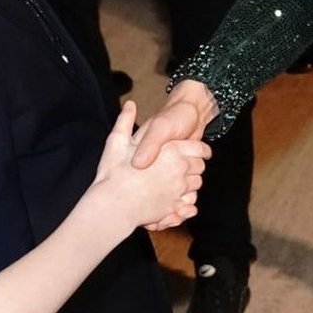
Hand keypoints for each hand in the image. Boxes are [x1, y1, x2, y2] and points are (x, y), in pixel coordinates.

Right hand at [95, 101, 208, 227]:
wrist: (113, 206)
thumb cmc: (113, 173)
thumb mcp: (117, 143)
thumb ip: (126, 122)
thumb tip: (130, 105)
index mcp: (170, 151)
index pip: (199, 149)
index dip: (200, 149)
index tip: (198, 150)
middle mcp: (178, 170)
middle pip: (199, 168)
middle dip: (195, 166)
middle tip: (184, 164)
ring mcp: (177, 190)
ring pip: (196, 185)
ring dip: (191, 183)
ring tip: (178, 180)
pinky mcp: (173, 208)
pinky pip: (189, 204)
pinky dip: (187, 203)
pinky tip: (177, 199)